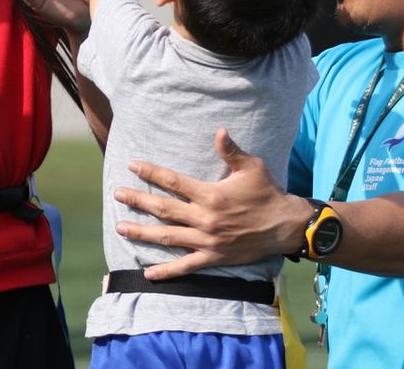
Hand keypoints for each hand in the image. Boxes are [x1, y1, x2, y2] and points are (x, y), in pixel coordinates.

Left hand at [113, 129, 306, 278]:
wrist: (286, 227)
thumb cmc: (268, 193)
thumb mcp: (252, 167)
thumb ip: (231, 151)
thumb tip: (219, 130)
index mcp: (211, 195)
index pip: (173, 181)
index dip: (151, 173)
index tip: (133, 165)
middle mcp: (205, 219)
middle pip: (163, 208)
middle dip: (138, 200)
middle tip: (117, 194)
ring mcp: (208, 241)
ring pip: (167, 236)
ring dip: (142, 232)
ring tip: (120, 227)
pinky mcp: (214, 258)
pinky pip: (186, 267)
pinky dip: (166, 271)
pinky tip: (148, 272)